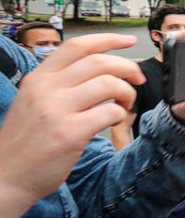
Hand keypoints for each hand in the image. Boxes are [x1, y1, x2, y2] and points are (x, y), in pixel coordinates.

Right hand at [0, 34, 144, 212]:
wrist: (5, 177)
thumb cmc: (25, 143)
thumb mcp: (32, 102)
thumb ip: (58, 85)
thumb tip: (97, 72)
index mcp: (38, 78)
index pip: (77, 46)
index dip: (108, 40)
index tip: (129, 41)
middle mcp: (46, 89)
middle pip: (99, 62)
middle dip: (128, 68)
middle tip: (138, 79)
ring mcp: (57, 110)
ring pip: (109, 84)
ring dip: (127, 93)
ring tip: (125, 104)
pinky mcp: (70, 133)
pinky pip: (110, 112)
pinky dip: (121, 115)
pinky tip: (114, 122)